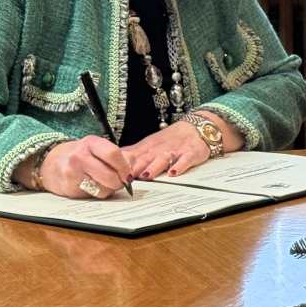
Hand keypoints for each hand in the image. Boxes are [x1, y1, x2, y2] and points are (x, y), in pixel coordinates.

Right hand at [37, 136, 132, 198]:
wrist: (50, 163)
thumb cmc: (80, 156)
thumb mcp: (97, 148)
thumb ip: (118, 156)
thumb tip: (132, 169)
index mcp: (91, 142)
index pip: (114, 154)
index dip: (125, 167)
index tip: (128, 174)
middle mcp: (80, 156)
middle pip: (110, 175)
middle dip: (120, 182)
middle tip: (120, 182)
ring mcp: (72, 172)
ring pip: (103, 189)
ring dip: (109, 190)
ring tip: (105, 183)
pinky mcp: (69, 187)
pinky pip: (93, 195)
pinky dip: (98, 194)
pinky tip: (93, 186)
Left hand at [123, 113, 244, 180]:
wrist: (196, 127)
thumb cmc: (169, 140)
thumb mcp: (149, 144)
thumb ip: (132, 155)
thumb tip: (109, 164)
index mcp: (147, 147)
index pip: (132, 156)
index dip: (121, 165)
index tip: (112, 175)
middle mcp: (159, 149)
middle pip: (145, 158)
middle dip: (134, 168)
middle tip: (125, 179)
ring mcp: (176, 151)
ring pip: (163, 159)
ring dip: (154, 166)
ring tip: (147, 175)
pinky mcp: (191, 153)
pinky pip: (185, 160)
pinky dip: (180, 166)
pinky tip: (174, 173)